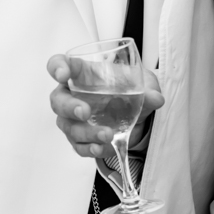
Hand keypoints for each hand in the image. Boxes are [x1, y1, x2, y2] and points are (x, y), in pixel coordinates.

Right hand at [46, 54, 163, 158]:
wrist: (135, 112)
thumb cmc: (129, 88)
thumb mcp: (142, 84)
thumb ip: (148, 89)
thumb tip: (155, 98)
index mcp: (81, 74)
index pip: (60, 64)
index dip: (57, 67)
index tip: (63, 74)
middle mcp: (72, 95)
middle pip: (58, 100)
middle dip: (69, 107)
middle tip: (84, 112)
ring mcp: (72, 119)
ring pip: (68, 126)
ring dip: (86, 132)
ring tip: (106, 135)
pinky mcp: (79, 138)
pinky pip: (78, 145)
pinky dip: (89, 148)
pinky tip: (101, 148)